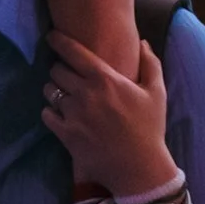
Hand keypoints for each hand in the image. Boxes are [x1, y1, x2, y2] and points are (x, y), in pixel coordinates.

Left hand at [42, 30, 176, 196]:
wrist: (140, 168)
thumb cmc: (149, 127)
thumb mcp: (157, 91)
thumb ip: (150, 62)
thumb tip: (142, 41)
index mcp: (105, 78)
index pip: (73, 52)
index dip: (59, 40)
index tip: (51, 35)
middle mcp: (85, 93)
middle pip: (57, 70)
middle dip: (59, 68)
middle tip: (65, 72)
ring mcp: (73, 115)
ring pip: (50, 91)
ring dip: (53, 89)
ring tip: (61, 93)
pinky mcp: (66, 135)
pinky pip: (47, 115)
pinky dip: (51, 111)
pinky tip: (59, 113)